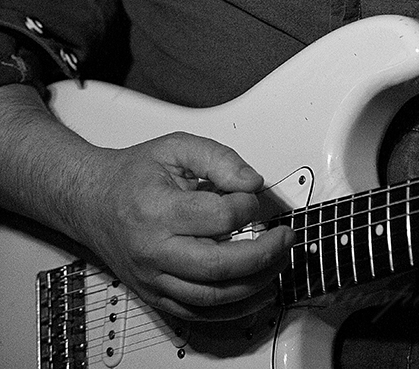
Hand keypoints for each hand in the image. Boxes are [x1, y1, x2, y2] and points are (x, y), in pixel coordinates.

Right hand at [71, 132, 292, 321]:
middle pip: (219, 266)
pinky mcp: (155, 296)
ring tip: (278, 264)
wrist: (90, 201)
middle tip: (285, 239)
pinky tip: (255, 294)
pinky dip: (232, 310)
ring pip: (212, 298)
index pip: (218, 219)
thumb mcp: (176, 147)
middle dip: (263, 254)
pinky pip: (197, 314)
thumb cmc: (132, 175)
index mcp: (158, 210)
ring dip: (255, 285)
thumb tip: (252, 182)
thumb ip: (219, 158)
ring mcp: (154, 279)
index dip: (247, 206)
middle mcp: (154, 251)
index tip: (253, 196)